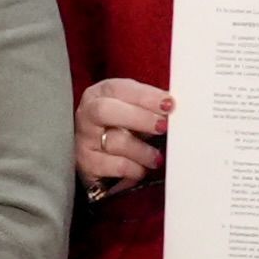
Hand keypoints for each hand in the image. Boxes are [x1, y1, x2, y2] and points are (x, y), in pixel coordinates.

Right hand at [74, 75, 171, 194]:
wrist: (98, 157)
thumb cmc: (120, 127)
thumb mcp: (133, 109)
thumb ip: (150, 105)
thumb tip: (173, 107)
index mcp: (101, 93)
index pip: (120, 89)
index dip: (145, 96)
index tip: (168, 104)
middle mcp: (88, 114)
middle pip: (106, 111)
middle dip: (139, 118)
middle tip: (162, 127)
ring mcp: (85, 140)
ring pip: (115, 142)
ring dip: (142, 150)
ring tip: (157, 157)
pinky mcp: (87, 164)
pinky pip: (116, 166)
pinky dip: (135, 168)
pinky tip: (142, 168)